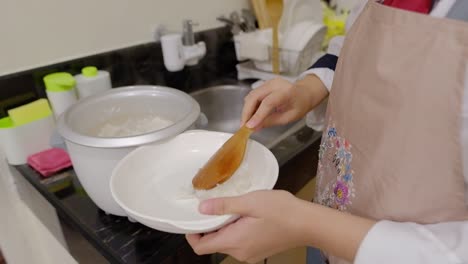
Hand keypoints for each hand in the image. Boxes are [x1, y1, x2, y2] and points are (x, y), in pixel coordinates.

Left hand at [186, 190, 305, 262]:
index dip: (192, 234)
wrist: (308, 224)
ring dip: (224, 227)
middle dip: (210, 227)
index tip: (194, 218)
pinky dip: (236, 231)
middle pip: (213, 244)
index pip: (201, 247)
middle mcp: (240, 253)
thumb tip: (201, 209)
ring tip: (235, 208)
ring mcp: (250, 255)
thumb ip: (224, 206)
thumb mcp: (250, 202)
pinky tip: (246, 216)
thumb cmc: (281, 211)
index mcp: (234, 242)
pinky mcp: (259, 252)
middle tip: (216, 205)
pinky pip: (239, 243)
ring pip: (226, 243)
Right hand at [241, 75, 327, 129]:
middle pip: (255, 97)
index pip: (268, 102)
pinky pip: (253, 95)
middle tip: (243, 126)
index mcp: (286, 92)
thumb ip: (271, 122)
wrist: (304, 93)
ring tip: (247, 122)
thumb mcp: (289, 117)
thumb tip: (254, 127)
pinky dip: (250, 106)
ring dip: (246, 110)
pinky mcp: (264, 85)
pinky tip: (251, 115)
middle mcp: (276, 84)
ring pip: (251, 96)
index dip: (257, 115)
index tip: (249, 126)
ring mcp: (268, 83)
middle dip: (247, 112)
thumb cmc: (300, 104)